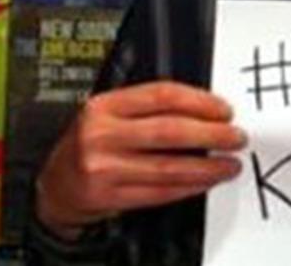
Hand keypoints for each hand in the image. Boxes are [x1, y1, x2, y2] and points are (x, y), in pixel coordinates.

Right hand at [35, 81, 246, 239]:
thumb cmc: (90, 144)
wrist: (55, 185)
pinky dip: (188, 187)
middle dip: (211, 135)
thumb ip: (147, 108)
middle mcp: (101, 134)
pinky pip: (159, 192)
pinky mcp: (108, 196)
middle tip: (235, 137)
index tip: (224, 110)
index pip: (161, 95)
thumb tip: (204, 109)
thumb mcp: (108, 114)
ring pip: (168, 167)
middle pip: (169, 131)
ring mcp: (103, 167)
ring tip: (228, 164)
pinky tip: (205, 182)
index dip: (199, 101)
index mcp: (104, 105)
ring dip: (207, 167)